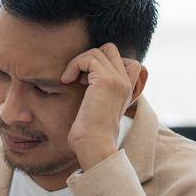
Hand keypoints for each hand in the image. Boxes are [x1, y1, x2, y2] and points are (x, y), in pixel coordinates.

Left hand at [61, 43, 145, 170]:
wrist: (94, 145)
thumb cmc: (90, 134)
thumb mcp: (97, 109)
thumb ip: (99, 93)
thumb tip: (83, 79)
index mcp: (128, 89)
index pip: (126, 60)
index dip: (104, 63)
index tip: (88, 81)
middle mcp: (126, 82)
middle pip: (112, 50)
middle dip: (91, 57)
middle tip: (80, 77)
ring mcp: (118, 80)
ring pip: (99, 51)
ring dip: (80, 62)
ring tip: (72, 80)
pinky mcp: (105, 80)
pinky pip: (88, 58)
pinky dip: (74, 65)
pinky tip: (67, 80)